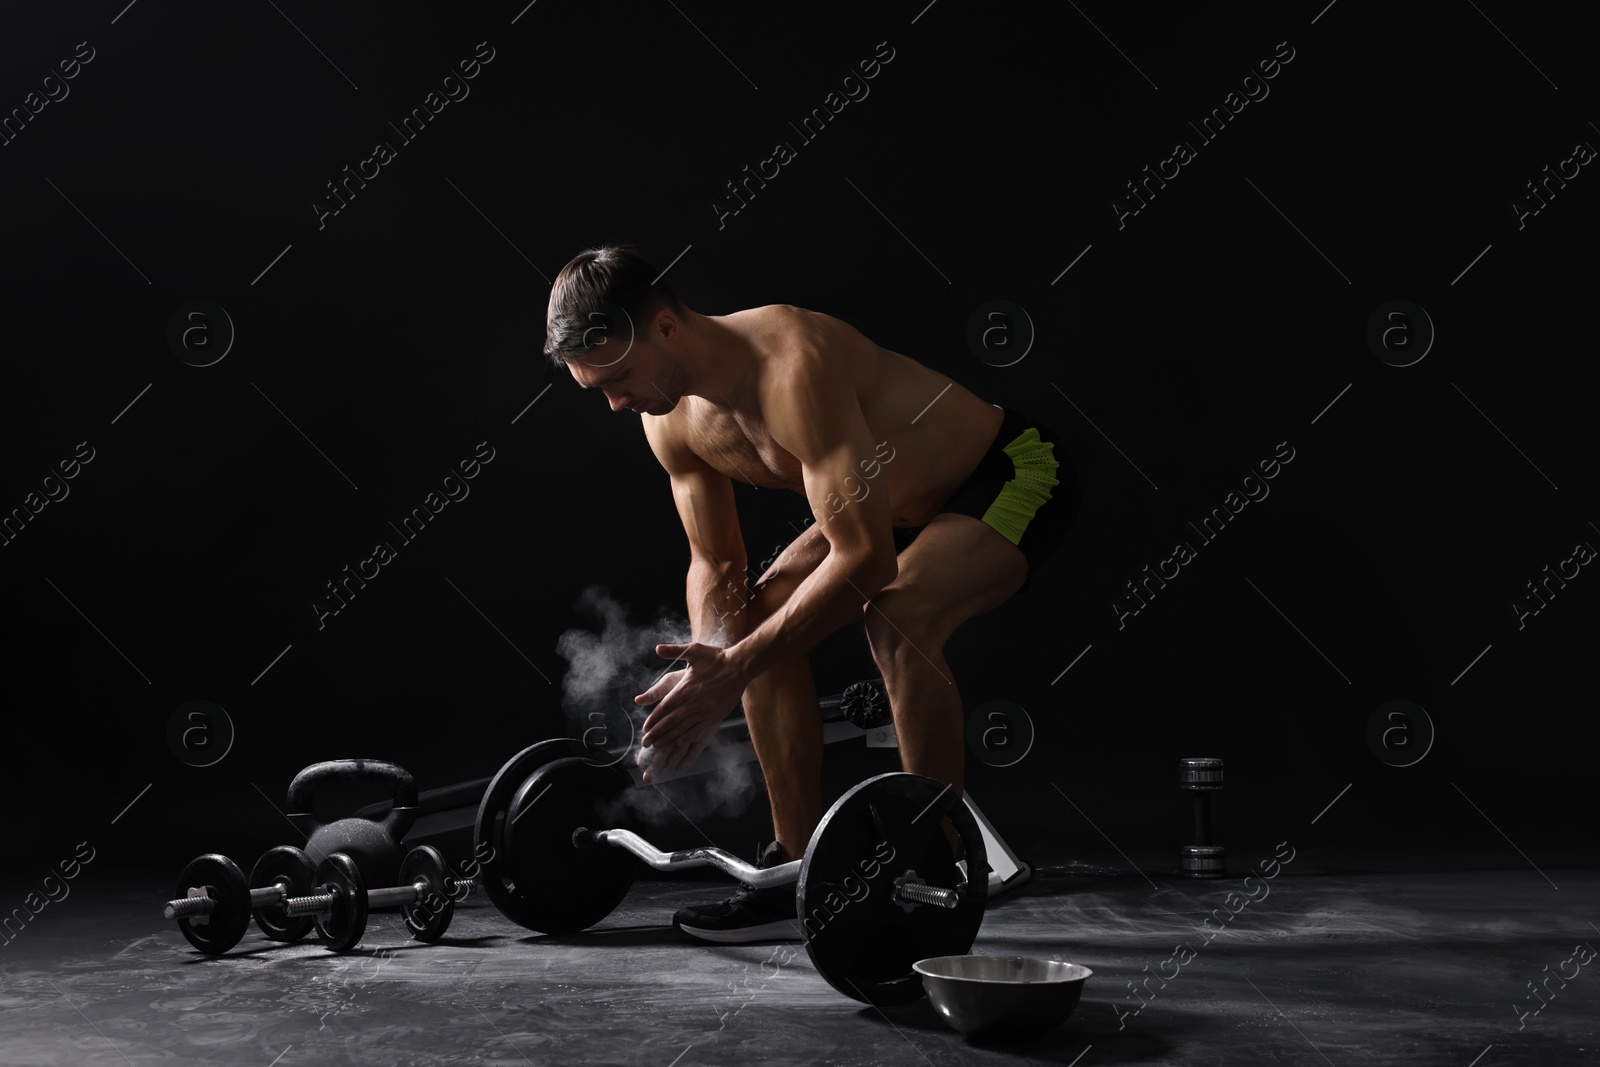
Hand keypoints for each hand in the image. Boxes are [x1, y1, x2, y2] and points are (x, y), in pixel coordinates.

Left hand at [635, 643, 746, 769]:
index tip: (645, 728)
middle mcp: (694, 702)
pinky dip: (687, 737)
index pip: (666, 707)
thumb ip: (674, 651)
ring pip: (684, 728)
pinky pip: (699, 730)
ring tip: (658, 746)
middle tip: (646, 742)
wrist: (740, 667)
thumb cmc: (716, 658)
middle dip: (657, 733)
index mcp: (686, 687)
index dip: (654, 719)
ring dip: (669, 738)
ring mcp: (705, 711)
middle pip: (672, 721)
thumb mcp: (694, 650)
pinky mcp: (715, 716)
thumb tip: (657, 648)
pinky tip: (679, 743)